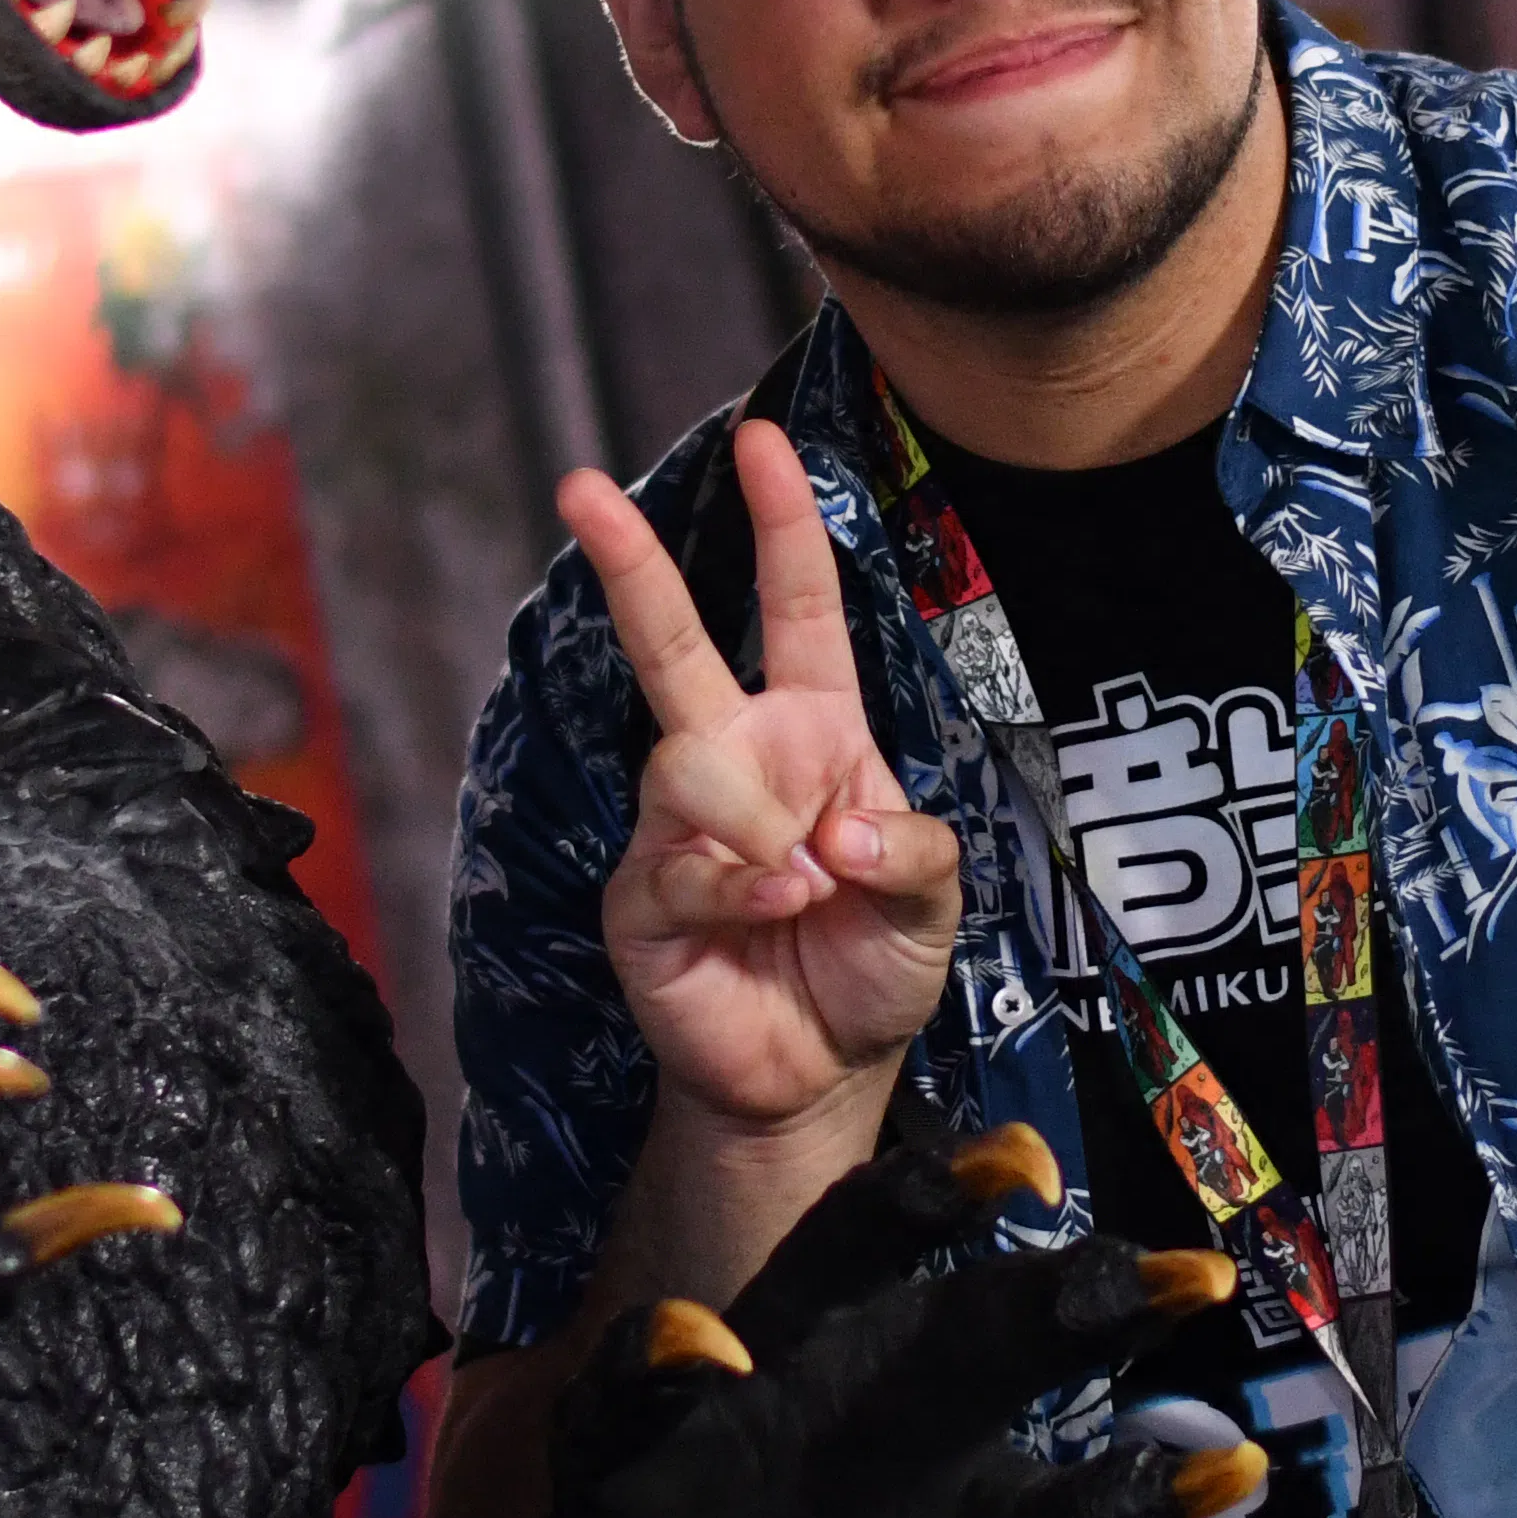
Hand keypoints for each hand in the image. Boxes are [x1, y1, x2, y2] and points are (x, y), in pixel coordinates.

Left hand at [539, 1133, 1258, 1517]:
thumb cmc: (632, 1472)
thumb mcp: (606, 1423)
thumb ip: (640, 1377)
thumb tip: (697, 1336)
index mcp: (801, 1304)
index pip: (868, 1223)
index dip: (934, 1189)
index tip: (1015, 1168)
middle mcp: (885, 1348)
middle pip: (985, 1297)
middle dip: (1072, 1271)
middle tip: (1163, 1250)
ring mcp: (930, 1439)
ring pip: (1029, 1374)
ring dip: (1111, 1328)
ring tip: (1199, 1292)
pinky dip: (1139, 1501)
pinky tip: (1228, 1474)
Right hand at [561, 421, 963, 1147]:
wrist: (821, 1076)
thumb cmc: (873, 965)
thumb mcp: (935, 899)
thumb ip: (910, 848)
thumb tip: (831, 829)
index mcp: (813, 733)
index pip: (793, 609)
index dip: (782, 525)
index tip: (764, 440)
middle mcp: (735, 761)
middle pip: (671, 645)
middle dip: (629, 563)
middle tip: (581, 486)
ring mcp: (678, 827)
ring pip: (687, 769)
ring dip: (758, 823)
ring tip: (809, 885)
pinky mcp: (642, 899)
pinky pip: (677, 863)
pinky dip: (740, 884)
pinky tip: (781, 905)